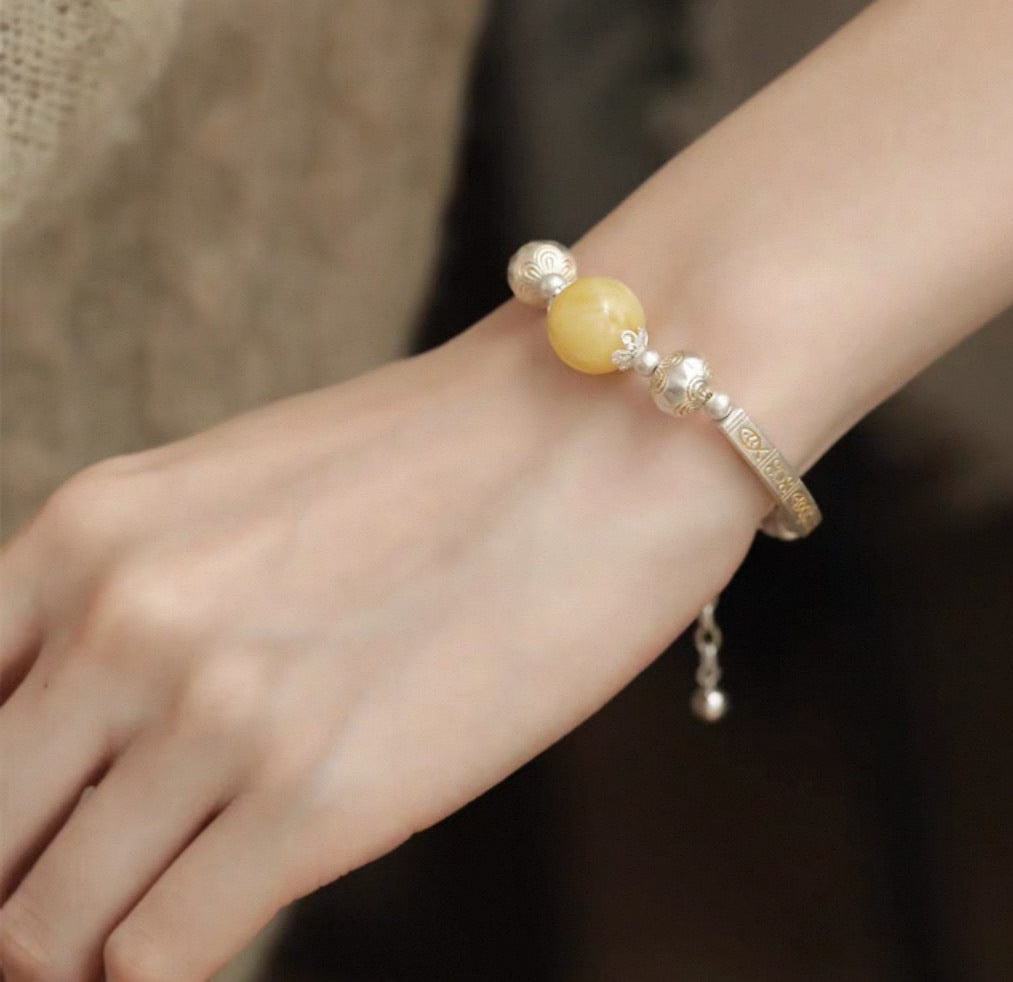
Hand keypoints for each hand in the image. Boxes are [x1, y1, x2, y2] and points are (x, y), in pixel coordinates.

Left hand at [0, 304, 760, 979]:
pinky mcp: (316, 800)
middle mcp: (123, 618)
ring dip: (89, 939)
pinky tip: (229, 909)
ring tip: (164, 905)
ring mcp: (214, 713)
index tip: (30, 829)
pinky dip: (164, 960)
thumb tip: (87, 737)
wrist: (609, 428)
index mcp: (89, 528)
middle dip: (20, 882)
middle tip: (89, 886)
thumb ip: (140, 603)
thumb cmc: (448, 456)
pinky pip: (154, 959)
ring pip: (42, 927)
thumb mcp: (245, 495)